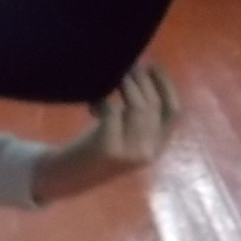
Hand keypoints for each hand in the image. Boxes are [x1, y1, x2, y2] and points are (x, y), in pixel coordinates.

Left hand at [31, 64, 178, 204]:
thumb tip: (139, 68)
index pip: (173, 111)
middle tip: (126, 63)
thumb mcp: (123, 132)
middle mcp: (148, 152)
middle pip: (154, 104)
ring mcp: (130, 152)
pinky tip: (92, 100)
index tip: (152, 63)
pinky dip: (103, 98)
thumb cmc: (94, 148)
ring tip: (112, 74)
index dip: (165, 84)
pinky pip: (112, 110)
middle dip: (141, 78)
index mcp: (156, 147)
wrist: (66, 177)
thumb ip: (135, 111)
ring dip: (126, 84)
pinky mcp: (108, 148)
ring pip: (138, 107)